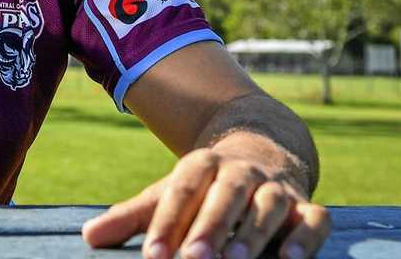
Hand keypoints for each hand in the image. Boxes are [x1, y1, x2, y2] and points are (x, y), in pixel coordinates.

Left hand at [81, 147, 330, 258]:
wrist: (261, 153)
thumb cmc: (203, 188)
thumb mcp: (167, 195)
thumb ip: (131, 217)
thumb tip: (87, 237)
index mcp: (202, 165)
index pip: (181, 190)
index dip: (167, 222)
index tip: (153, 255)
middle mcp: (240, 172)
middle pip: (225, 195)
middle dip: (210, 226)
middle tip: (194, 258)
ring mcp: (276, 188)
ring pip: (268, 206)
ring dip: (254, 232)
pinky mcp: (307, 207)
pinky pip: (313, 219)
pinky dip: (305, 237)